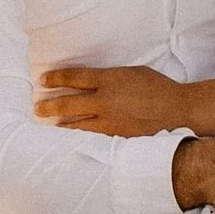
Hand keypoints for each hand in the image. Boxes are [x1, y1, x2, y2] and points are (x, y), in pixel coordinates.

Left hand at [34, 61, 184, 135]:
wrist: (177, 110)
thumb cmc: (157, 87)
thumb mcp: (132, 73)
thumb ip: (110, 77)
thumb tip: (94, 81)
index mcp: (109, 80)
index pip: (75, 78)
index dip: (56, 78)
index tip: (42, 80)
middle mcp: (105, 101)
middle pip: (68, 103)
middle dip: (49, 105)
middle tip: (37, 108)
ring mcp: (109, 121)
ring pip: (76, 124)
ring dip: (61, 125)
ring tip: (51, 125)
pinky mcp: (116, 137)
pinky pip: (92, 138)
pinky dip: (80, 137)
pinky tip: (72, 140)